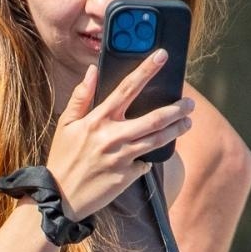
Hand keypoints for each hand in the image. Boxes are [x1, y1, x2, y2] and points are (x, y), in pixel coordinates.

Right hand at [45, 53, 193, 220]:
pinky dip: (150, 157)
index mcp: (98, 119)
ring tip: (187, 123)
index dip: (146, 70)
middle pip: (155, 118)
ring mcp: (122, 157)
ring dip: (176, 130)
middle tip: (190, 104)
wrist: (60, 196)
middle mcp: (112, 137)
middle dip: (177, 109)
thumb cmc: (62, 158)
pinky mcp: (127, 176)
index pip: (127, 88)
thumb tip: (92, 71)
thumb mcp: (66, 124)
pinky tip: (152, 154)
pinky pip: (146, 163)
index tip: (162, 56)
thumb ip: (81, 96)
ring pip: (158, 140)